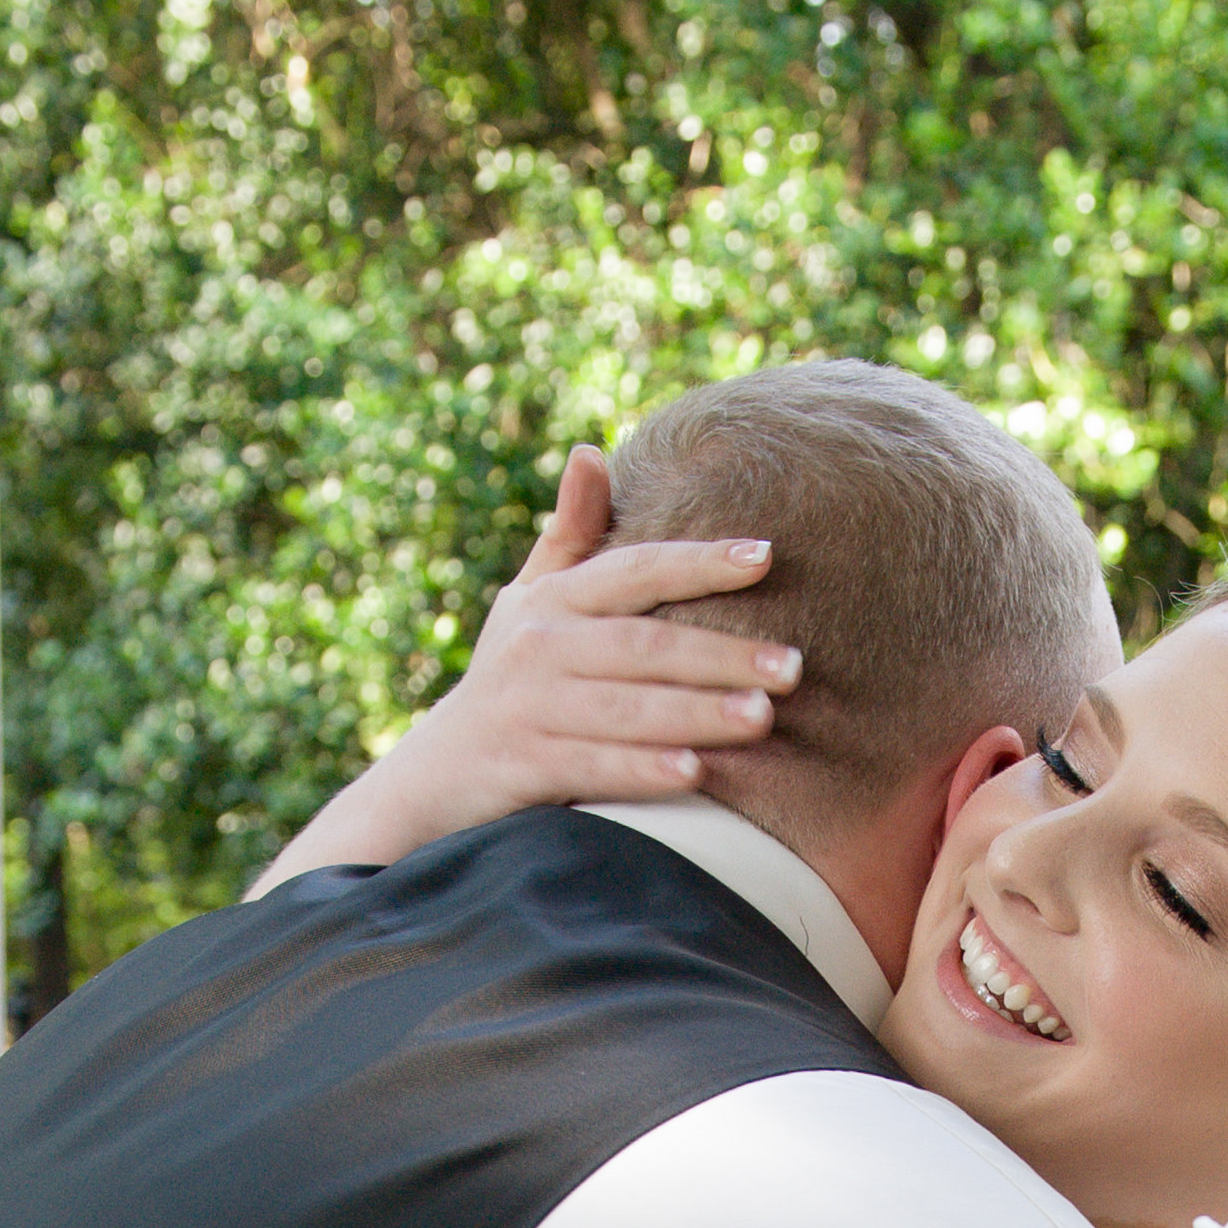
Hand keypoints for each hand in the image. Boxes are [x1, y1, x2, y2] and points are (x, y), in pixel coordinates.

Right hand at [376, 445, 799, 836]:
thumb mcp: (528, 603)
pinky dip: (641, 770)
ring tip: (762, 716)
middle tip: (793, 665)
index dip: (697, 562)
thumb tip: (589, 451)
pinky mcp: (522, 766)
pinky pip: (592, 766)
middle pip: (643, 644)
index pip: (635, 571)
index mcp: (554, 602)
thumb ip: (568, 536)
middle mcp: (540, 647)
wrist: (435, 777)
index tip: (764, 555)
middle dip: (719, 654)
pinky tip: (694, 773)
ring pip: (625, 707)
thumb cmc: (507, 681)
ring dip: (695, 712)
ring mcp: (529, 707)